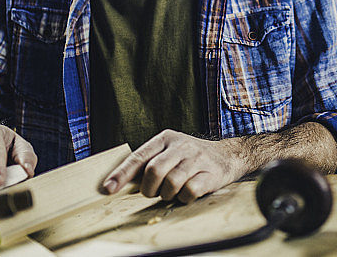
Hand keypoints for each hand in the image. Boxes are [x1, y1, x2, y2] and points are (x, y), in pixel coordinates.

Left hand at [102, 129, 244, 203]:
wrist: (228, 155)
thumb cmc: (190, 157)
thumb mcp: (169, 151)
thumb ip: (149, 162)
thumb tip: (120, 183)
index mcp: (165, 138)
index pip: (139, 157)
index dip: (122, 174)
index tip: (108, 189)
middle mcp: (181, 145)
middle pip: (154, 171)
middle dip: (149, 189)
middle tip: (153, 193)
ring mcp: (196, 159)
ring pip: (171, 183)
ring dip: (167, 194)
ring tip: (171, 192)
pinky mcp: (210, 174)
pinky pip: (189, 191)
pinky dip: (184, 198)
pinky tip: (187, 194)